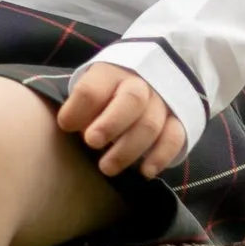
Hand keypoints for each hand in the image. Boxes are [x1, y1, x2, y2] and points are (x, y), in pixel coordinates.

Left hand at [57, 65, 185, 179]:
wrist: (146, 80)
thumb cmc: (106, 93)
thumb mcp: (90, 89)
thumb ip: (82, 105)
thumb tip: (71, 127)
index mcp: (110, 73)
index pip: (93, 88)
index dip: (78, 108)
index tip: (66, 125)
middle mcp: (139, 84)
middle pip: (131, 100)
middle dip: (109, 124)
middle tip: (91, 142)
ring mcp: (162, 102)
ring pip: (151, 124)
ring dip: (128, 149)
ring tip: (107, 168)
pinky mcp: (178, 120)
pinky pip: (174, 138)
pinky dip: (160, 156)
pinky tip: (145, 171)